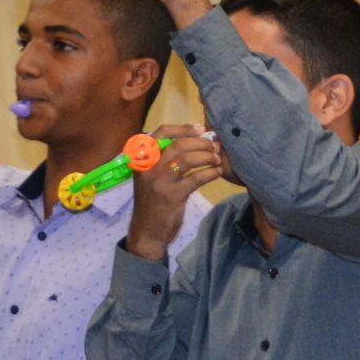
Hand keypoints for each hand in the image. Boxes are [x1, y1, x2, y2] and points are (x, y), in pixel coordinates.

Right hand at [125, 123, 224, 254]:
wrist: (147, 232)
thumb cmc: (152, 202)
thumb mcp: (151, 177)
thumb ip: (165, 159)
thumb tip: (194, 141)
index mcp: (142, 158)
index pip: (161, 132)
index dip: (183, 128)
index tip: (201, 129)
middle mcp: (148, 167)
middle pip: (178, 144)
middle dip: (201, 143)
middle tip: (214, 146)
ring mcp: (159, 181)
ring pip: (187, 159)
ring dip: (207, 156)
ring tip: (217, 159)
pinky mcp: (172, 195)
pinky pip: (196, 178)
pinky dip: (210, 173)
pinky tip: (217, 173)